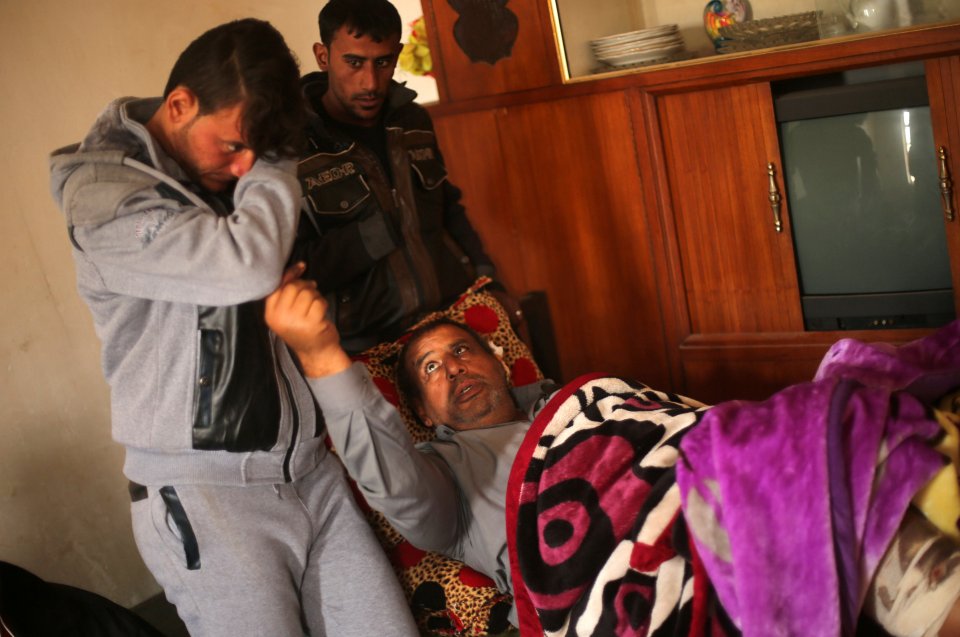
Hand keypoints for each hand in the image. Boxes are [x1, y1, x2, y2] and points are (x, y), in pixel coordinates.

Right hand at [265, 263, 350, 377]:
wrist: (316, 353)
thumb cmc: (302, 328)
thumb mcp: (287, 312)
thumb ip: (286, 292)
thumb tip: (296, 268)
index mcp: (271, 314)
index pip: (277, 287)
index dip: (290, 274)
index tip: (301, 267)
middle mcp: (280, 318)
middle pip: (293, 287)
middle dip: (306, 286)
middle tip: (312, 291)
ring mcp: (296, 321)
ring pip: (307, 293)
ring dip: (316, 295)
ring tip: (315, 305)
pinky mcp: (312, 324)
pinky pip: (319, 302)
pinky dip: (323, 303)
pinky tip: (321, 312)